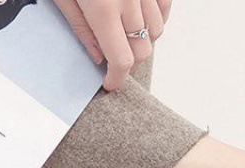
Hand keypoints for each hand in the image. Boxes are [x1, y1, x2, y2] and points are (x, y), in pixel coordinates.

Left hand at [53, 0, 171, 90]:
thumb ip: (80, 27)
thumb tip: (98, 57)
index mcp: (104, 8)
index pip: (121, 61)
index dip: (116, 79)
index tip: (109, 83)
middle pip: (141, 51)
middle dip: (127, 62)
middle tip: (109, 55)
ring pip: (156, 31)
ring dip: (141, 40)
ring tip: (122, 32)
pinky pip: (164, 6)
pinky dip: (155, 17)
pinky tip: (138, 16)